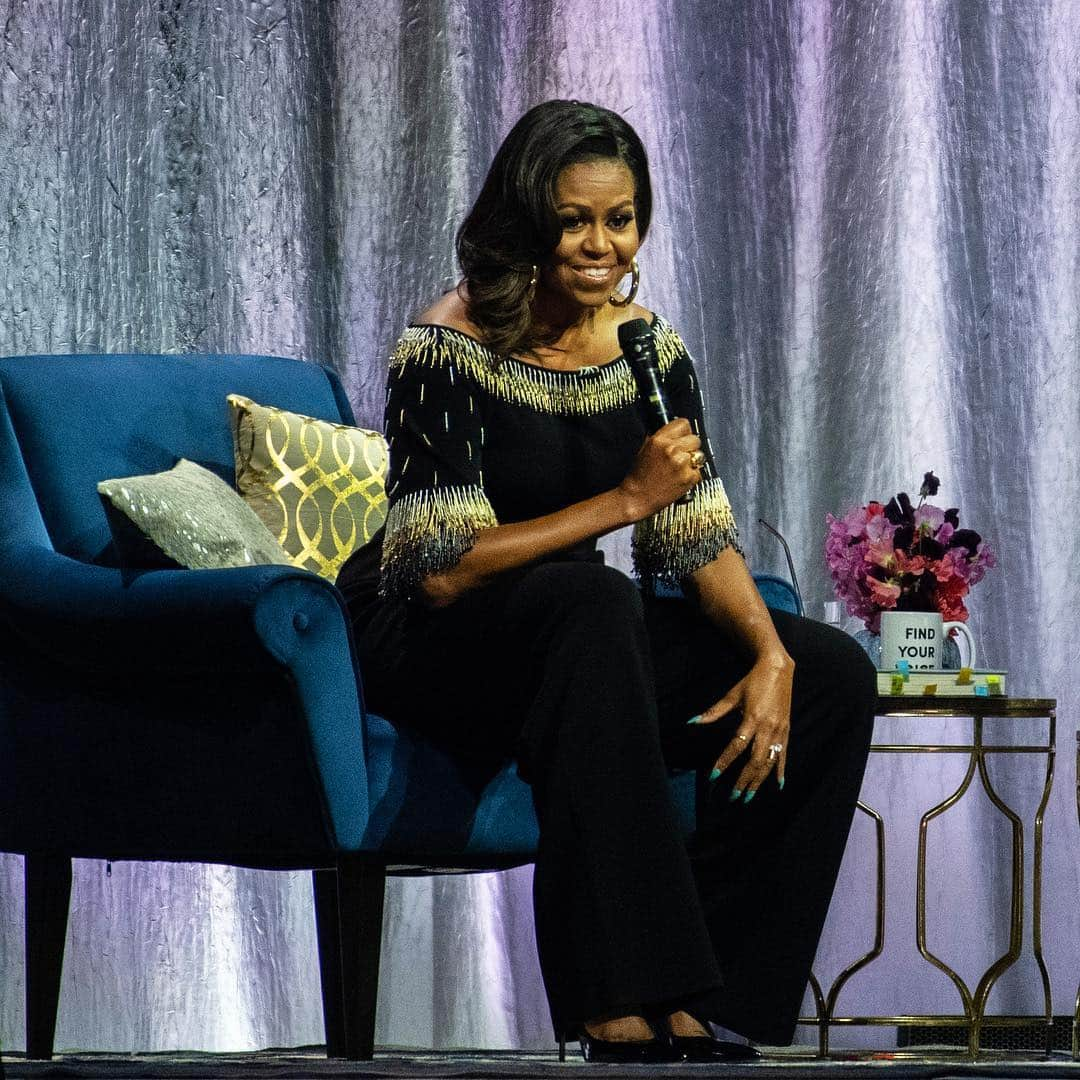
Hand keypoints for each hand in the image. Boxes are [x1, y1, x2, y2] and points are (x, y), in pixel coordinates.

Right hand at [618, 418, 702, 519]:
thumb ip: (660, 437)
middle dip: (690, 447)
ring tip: (679, 468)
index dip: (684, 432)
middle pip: (695, 439)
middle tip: (681, 456)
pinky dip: (692, 476)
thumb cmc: (639, 476)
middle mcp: (672, 450)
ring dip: (693, 461)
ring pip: (699, 455)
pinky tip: (679, 479)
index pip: (684, 424)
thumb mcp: (644, 449)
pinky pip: (699, 472)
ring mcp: (682, 464)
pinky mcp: (689, 478)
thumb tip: (673, 430)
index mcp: (659, 440)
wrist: (637, 498)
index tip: (682, 438)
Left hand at [692, 652, 793, 802]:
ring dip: (759, 781)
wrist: (777, 669)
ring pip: (769, 762)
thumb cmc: (751, 682)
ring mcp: (779, 731)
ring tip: (748, 796)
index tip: (714, 776)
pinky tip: (779, 786)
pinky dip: (781, 771)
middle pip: (755, 760)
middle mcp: (768, 728)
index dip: (724, 762)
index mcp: (752, 718)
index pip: (736, 746)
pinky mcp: (787, 731)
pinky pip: (784, 756)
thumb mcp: (731, 696)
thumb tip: (691, 722)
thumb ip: (713, 712)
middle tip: (733, 797)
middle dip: (744, 780)